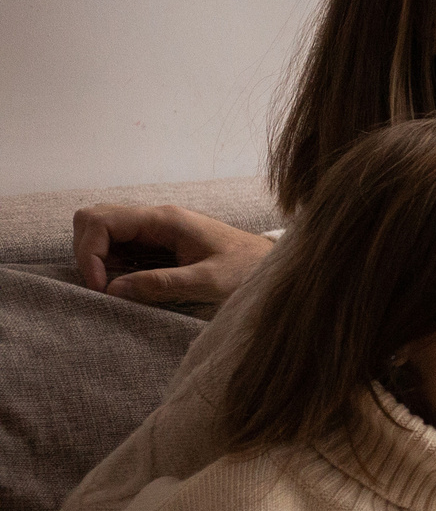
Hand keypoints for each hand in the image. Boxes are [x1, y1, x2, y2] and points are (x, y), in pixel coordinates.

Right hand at [72, 205, 272, 306]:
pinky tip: (129, 288)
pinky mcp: (158, 246)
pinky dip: (113, 268)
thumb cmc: (248, 270)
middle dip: (88, 254)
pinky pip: (121, 250)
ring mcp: (155, 231)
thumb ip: (163, 284)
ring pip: (104, 235)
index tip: (103, 288)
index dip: (90, 254)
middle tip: (104, 289)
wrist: (272, 266)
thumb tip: (113, 290)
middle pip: (95, 221)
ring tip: (117, 291)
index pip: (100, 220)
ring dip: (99, 262)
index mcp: (165, 219)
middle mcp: (155, 219)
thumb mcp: (209, 281)